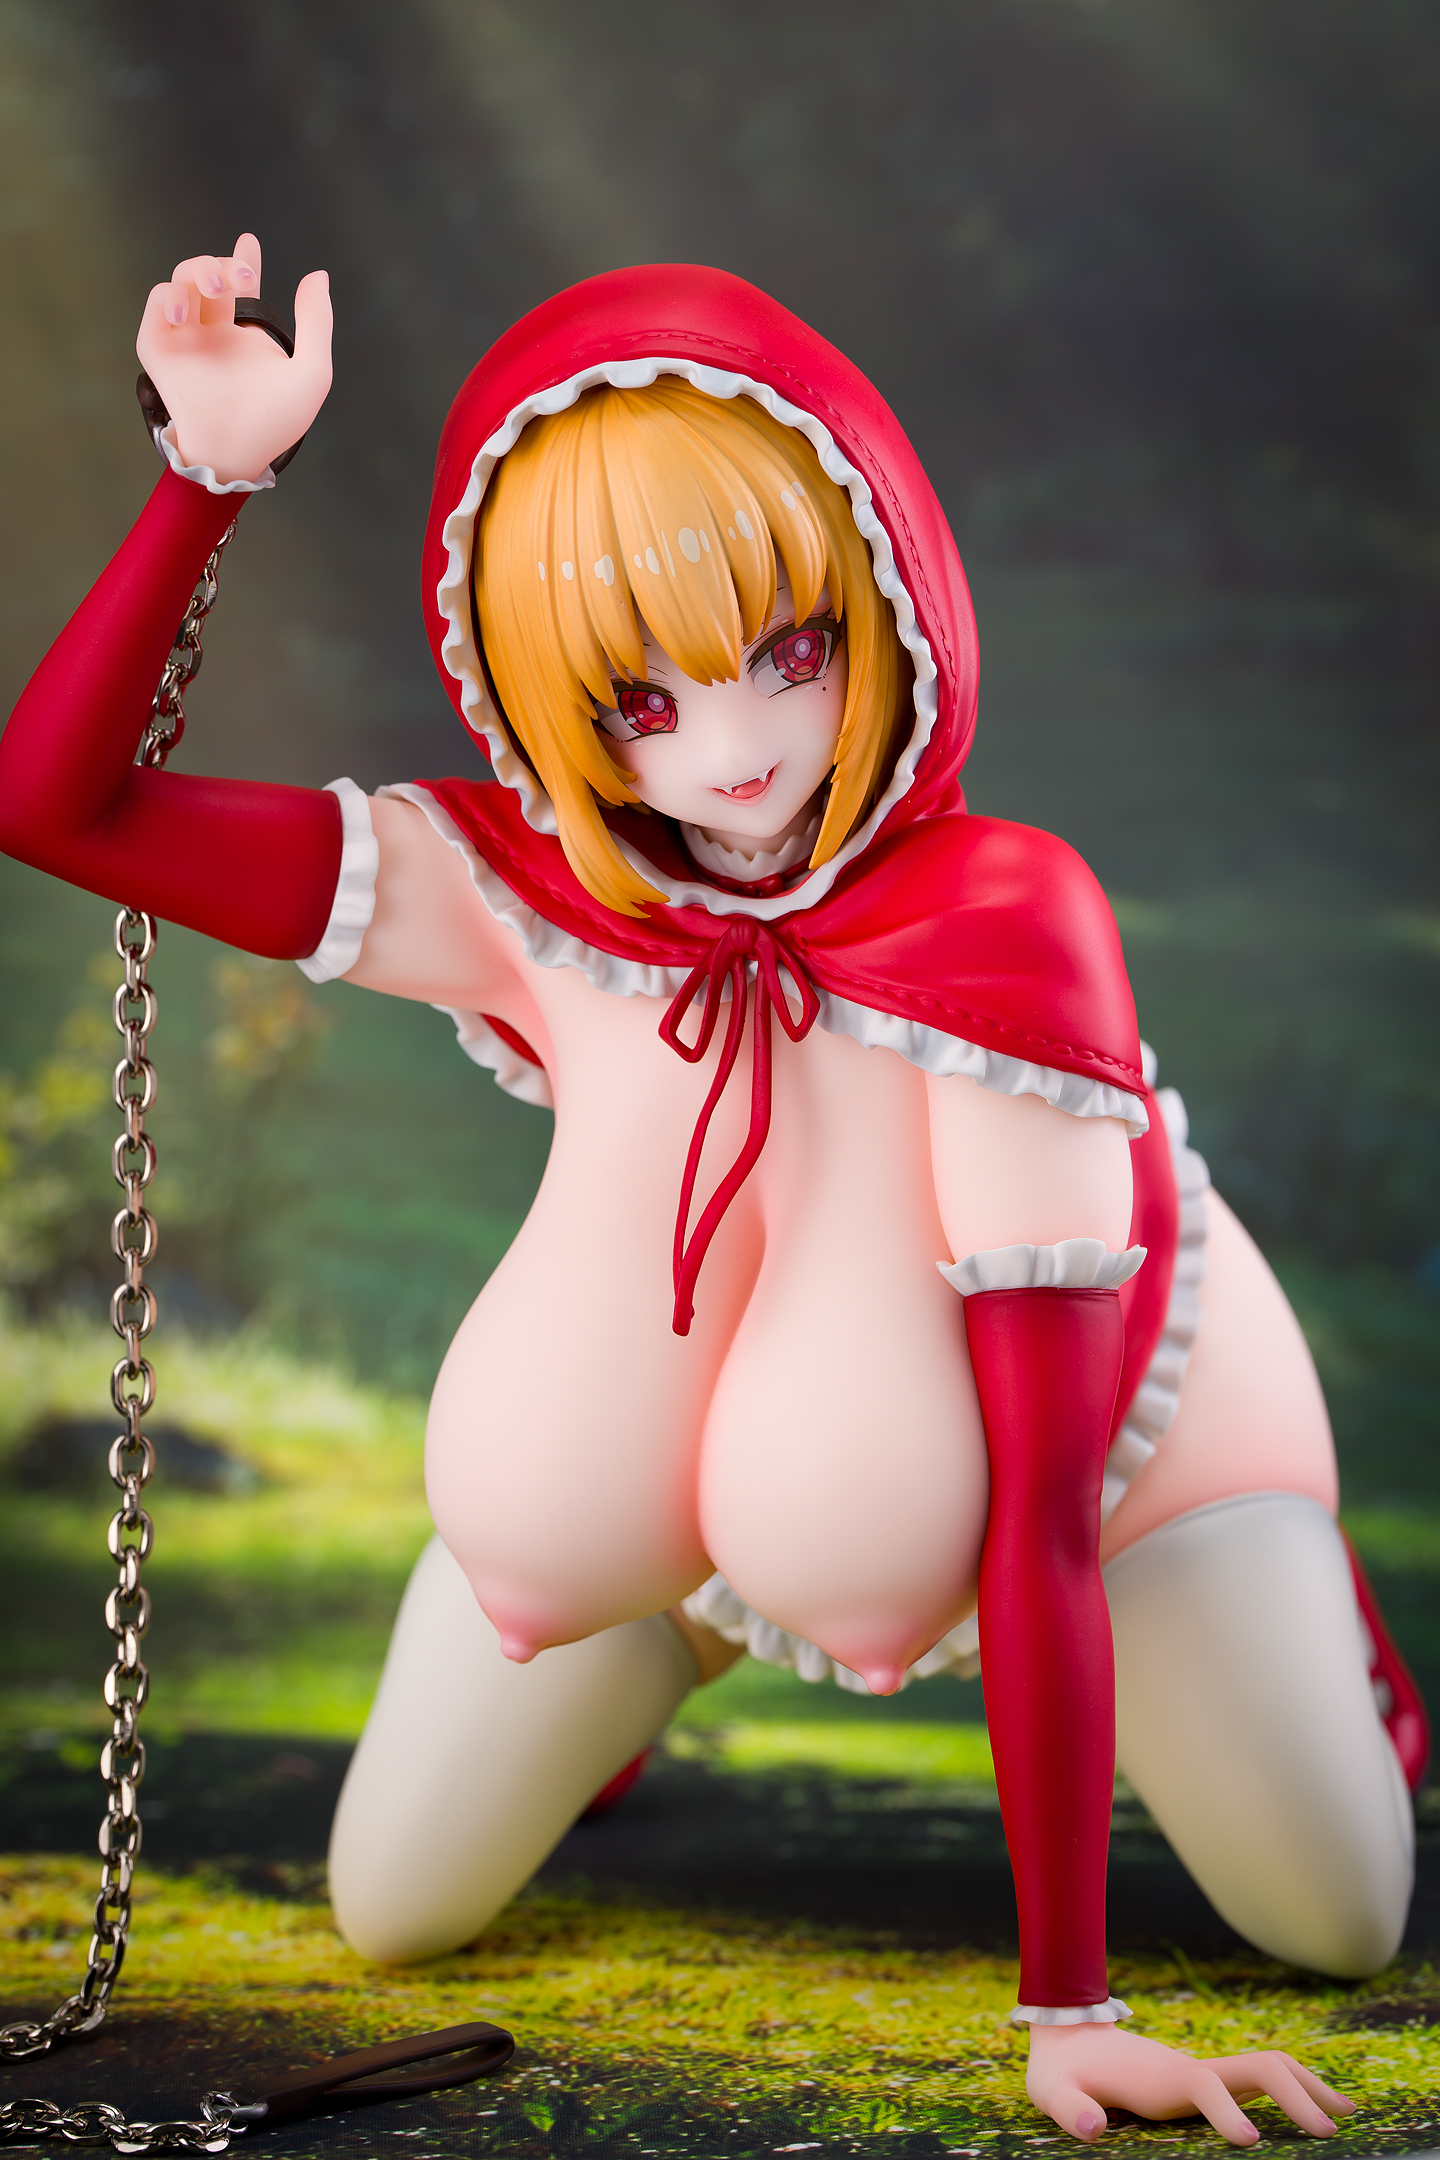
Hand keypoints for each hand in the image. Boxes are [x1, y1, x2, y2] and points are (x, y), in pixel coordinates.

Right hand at [136, 232, 332, 483]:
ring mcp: (183, 337)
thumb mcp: (311, 372)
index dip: (244, 261)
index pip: (240, 286)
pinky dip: (169, 296)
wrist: (237, 448)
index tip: (249, 242)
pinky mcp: (158, 346)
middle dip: (224, 265)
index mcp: (243, 335)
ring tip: (214, 287)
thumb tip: (318, 275)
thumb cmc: (275, 421)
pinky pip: (157, 302)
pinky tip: (186, 313)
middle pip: (208, 275)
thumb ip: (317, 323)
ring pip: (181, 280)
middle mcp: (211, 332)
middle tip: (242, 278)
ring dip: (197, 271)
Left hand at [1026, 2021, 1354, 2143]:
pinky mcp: (1205, 2079)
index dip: (1225, 2112)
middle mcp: (1190, 2071)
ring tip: (1347, 2115)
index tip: (1250, 2143)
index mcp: (1160, 2078)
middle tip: (1333, 2132)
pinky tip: (1316, 2109)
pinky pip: (1259, 2078)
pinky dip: (1295, 2088)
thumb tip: (1091, 2130)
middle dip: (1296, 2095)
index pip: (1204, 2088)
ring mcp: (1202, 2072)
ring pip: (1267, 2066)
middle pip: (1257, 2068)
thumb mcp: (1052, 2092)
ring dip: (1307, 2086)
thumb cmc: (1060, 2072)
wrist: (1066, 2032)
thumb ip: (1070, 2110)